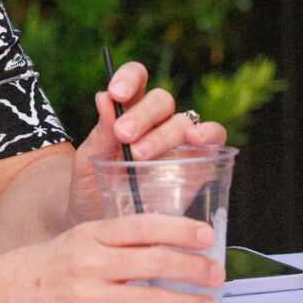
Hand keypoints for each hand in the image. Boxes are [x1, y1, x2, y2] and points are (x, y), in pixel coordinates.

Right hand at [0, 213, 222, 302]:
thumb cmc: (30, 271)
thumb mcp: (68, 242)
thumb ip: (106, 244)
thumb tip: (156, 249)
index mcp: (88, 234)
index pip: (144, 225)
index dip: (181, 228)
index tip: (206, 235)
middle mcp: (89, 262)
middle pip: (155, 260)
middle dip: (193, 268)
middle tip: (216, 274)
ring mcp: (85, 297)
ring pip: (150, 298)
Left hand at [66, 60, 230, 225]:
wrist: (102, 225)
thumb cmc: (91, 190)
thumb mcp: (88, 163)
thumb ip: (99, 133)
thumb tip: (103, 97)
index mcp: (127, 110)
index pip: (136, 77)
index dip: (129, 78)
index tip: (116, 93)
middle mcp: (156, 121)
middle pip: (160, 100)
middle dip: (142, 115)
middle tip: (123, 135)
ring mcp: (179, 141)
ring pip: (182, 120)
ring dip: (163, 134)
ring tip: (140, 154)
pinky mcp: (198, 160)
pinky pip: (214, 137)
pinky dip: (209, 133)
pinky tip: (194, 140)